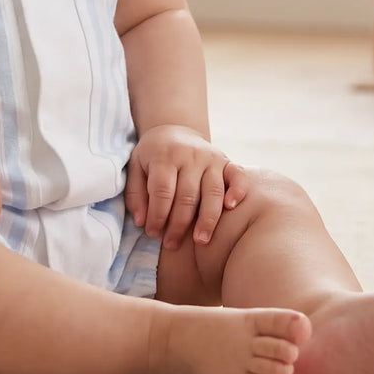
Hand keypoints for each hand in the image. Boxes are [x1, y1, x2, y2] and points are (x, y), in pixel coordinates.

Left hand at [125, 124, 248, 250]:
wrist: (174, 129)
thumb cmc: (152, 155)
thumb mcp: (136, 167)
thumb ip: (136, 194)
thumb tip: (142, 221)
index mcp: (165, 155)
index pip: (163, 190)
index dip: (158, 215)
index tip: (153, 233)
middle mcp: (190, 155)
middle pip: (187, 195)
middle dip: (179, 224)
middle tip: (171, 244)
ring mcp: (211, 157)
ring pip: (213, 191)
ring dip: (207, 219)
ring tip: (200, 241)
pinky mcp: (226, 161)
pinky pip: (237, 175)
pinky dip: (237, 190)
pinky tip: (231, 207)